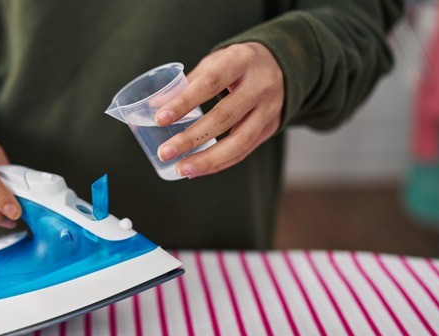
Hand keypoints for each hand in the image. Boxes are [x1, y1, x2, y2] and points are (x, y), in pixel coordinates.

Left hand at [155, 42, 283, 177]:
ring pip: (239, 141)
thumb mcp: (216, 62)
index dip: (184, 102)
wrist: (284, 64)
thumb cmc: (238, 64)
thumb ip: (188, 84)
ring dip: (207, 159)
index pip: (210, 83)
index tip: (160, 118)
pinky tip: (197, 170)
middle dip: (191, 138)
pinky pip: (244, 151)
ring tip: (181, 169)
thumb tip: (154, 108)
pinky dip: (219, 163)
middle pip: (224, 117)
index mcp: (241, 61)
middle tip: (165, 152)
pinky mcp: (271, 128)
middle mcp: (259, 86)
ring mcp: (269, 110)